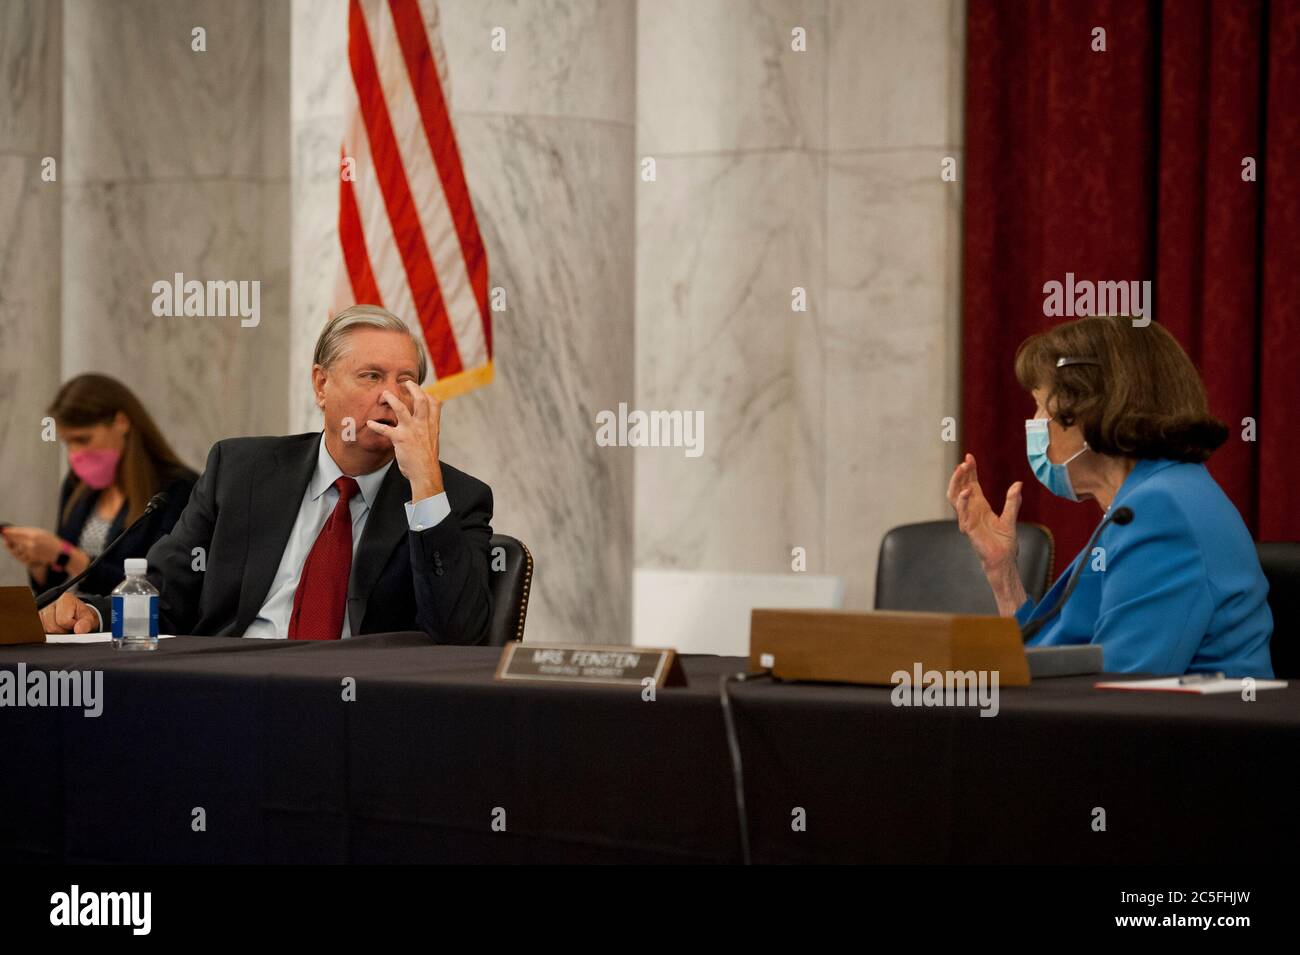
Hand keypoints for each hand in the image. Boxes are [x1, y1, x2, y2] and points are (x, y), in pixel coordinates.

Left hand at [1, 526, 62, 565]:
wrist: (60, 553)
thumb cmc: (50, 541)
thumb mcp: (41, 532)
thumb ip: (28, 531)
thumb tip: (13, 531)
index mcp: (34, 534)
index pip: (17, 532)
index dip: (9, 531)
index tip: (3, 530)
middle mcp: (31, 543)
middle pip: (14, 540)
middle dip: (8, 538)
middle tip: (5, 536)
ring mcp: (30, 552)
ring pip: (15, 549)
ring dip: (11, 546)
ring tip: (9, 544)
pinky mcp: (30, 558)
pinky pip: (20, 555)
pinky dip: (17, 553)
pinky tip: (18, 550)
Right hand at [39, 593, 99, 634]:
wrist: (77, 615)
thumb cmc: (82, 616)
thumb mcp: (90, 618)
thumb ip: (86, 623)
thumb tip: (79, 630)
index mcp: (64, 599)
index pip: (63, 620)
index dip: (71, 625)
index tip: (75, 622)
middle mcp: (49, 602)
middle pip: (52, 627)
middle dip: (62, 630)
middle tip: (68, 625)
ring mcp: (40, 610)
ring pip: (45, 630)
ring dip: (55, 632)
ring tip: (62, 626)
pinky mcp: (35, 618)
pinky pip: (40, 631)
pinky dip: (48, 632)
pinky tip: (55, 627)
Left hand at [365, 381, 444, 500]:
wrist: (426, 473)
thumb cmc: (428, 459)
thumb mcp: (433, 441)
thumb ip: (429, 430)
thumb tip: (425, 425)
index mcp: (432, 425)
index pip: (434, 403)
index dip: (428, 394)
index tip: (422, 391)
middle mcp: (423, 425)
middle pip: (420, 400)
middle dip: (413, 388)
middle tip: (406, 382)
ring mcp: (412, 431)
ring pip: (401, 409)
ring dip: (391, 399)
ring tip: (384, 394)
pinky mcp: (401, 439)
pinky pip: (386, 430)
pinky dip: (376, 426)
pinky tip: (369, 423)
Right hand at [946, 453, 1021, 571]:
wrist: (1003, 560)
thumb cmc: (1004, 542)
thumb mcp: (1010, 518)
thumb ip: (1013, 501)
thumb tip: (1018, 484)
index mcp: (980, 506)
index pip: (971, 484)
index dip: (969, 471)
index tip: (969, 457)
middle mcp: (971, 511)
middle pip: (961, 487)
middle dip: (961, 473)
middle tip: (965, 460)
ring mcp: (967, 519)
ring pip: (955, 497)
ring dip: (957, 483)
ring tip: (961, 470)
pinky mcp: (968, 528)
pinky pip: (962, 512)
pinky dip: (962, 501)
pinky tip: (967, 491)